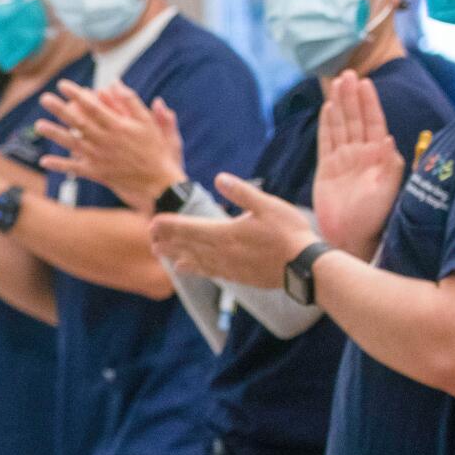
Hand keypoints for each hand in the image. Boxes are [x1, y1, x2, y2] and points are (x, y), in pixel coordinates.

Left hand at [35, 79, 184, 209]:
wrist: (158, 181)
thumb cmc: (154, 149)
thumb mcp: (147, 122)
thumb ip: (131, 101)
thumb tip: (114, 82)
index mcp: (117, 126)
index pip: (92, 106)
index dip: (76, 94)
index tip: (62, 85)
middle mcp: (104, 141)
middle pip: (77, 122)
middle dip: (59, 109)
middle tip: (44, 98)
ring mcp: (98, 157)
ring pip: (72, 143)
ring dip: (54, 134)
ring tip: (38, 125)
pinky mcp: (96, 173)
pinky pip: (75, 168)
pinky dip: (60, 165)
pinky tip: (44, 161)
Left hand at [149, 173, 318, 288]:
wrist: (305, 268)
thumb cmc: (290, 233)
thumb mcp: (268, 205)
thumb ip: (241, 193)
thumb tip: (219, 177)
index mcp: (226, 232)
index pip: (190, 228)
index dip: (171, 225)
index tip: (153, 222)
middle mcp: (222, 252)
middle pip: (188, 245)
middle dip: (167, 240)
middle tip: (149, 238)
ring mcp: (229, 266)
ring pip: (195, 260)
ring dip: (175, 255)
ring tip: (159, 253)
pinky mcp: (238, 276)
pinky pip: (209, 272)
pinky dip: (194, 269)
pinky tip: (187, 269)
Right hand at [314, 70, 406, 259]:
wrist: (351, 236)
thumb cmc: (373, 217)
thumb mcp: (388, 190)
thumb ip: (389, 165)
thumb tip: (387, 139)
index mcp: (377, 157)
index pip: (373, 122)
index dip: (369, 102)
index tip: (365, 83)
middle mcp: (360, 154)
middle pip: (355, 118)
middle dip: (352, 96)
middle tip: (347, 73)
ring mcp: (342, 160)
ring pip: (340, 125)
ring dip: (339, 104)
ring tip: (336, 83)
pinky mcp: (326, 169)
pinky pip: (325, 141)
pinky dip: (326, 124)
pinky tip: (326, 108)